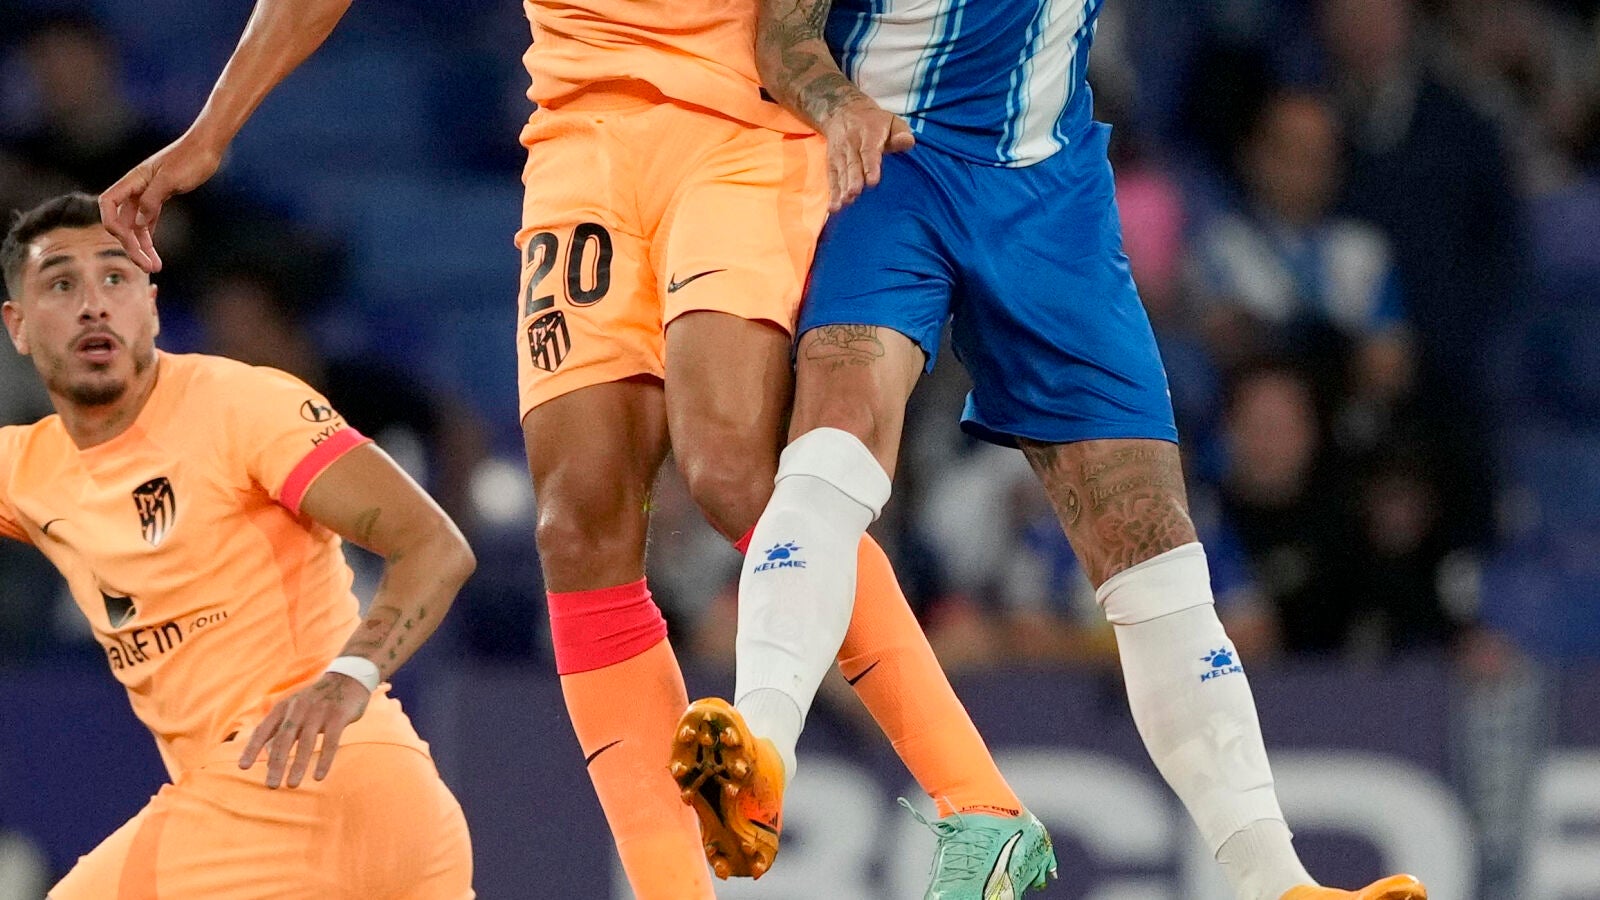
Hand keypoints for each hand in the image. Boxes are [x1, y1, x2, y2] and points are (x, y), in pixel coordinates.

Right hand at [99, 132, 223, 272]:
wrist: (207, 147)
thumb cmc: (190, 158)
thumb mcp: (171, 179)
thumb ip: (152, 200)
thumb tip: (137, 224)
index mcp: (133, 180)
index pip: (108, 204)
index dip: (111, 224)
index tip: (125, 241)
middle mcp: (136, 188)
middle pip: (123, 221)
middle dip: (131, 245)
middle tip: (147, 267)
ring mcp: (147, 194)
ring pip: (136, 225)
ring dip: (142, 247)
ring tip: (154, 267)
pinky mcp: (160, 199)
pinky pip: (148, 222)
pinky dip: (150, 238)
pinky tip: (154, 253)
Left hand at [239, 671, 370, 788]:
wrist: (348, 679)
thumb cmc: (316, 701)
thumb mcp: (294, 712)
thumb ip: (279, 733)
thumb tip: (267, 762)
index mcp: (284, 707)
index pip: (264, 729)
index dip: (252, 748)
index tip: (243, 767)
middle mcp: (298, 708)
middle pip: (284, 739)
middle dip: (277, 764)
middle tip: (271, 786)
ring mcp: (319, 711)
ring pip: (306, 742)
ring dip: (298, 765)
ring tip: (292, 785)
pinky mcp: (338, 716)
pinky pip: (331, 742)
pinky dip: (324, 760)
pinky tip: (318, 777)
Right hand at [818, 99, 914, 211]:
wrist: (843, 111)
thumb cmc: (875, 122)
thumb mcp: (891, 121)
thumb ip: (901, 133)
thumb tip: (907, 142)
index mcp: (869, 134)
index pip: (869, 151)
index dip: (870, 166)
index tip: (872, 181)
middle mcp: (851, 144)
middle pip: (852, 164)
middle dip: (853, 180)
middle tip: (854, 193)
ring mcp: (840, 154)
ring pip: (841, 172)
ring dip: (842, 188)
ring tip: (844, 202)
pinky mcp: (832, 162)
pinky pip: (832, 178)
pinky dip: (832, 193)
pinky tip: (833, 207)